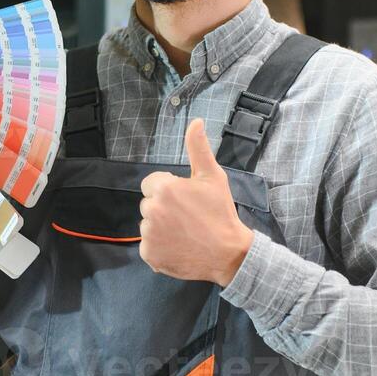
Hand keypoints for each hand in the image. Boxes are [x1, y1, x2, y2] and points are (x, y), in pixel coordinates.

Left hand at [138, 119, 254, 285]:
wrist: (228, 253)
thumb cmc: (220, 213)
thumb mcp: (213, 177)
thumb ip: (198, 147)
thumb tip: (196, 121)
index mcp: (164, 188)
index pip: (151, 184)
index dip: (168, 190)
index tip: (185, 200)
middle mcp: (151, 210)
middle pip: (149, 204)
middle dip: (164, 208)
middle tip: (187, 217)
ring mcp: (149, 234)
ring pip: (148, 225)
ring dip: (161, 227)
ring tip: (184, 232)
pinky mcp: (149, 255)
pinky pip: (148, 245)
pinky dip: (160, 247)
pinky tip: (179, 246)